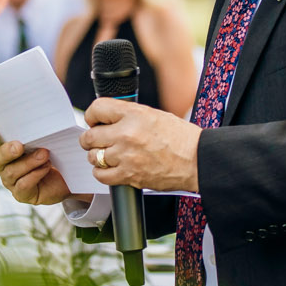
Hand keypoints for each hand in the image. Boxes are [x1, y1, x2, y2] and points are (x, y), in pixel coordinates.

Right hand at [0, 128, 74, 205]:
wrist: (64, 174)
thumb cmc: (50, 151)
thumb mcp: (42, 138)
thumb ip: (34, 131)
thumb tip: (35, 124)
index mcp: (2, 146)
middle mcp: (2, 164)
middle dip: (7, 151)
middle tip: (19, 146)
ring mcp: (10, 180)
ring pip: (11, 172)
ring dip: (29, 162)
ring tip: (44, 154)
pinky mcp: (21, 194)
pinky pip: (23, 185)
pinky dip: (35, 174)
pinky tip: (46, 167)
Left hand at [78, 101, 200, 193]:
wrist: (196, 160)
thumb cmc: (180, 138)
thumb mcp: (153, 115)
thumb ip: (128, 115)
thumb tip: (108, 119)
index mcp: (133, 114)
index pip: (96, 110)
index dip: (92, 116)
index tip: (94, 122)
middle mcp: (126, 134)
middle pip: (89, 136)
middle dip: (91, 139)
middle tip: (97, 141)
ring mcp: (126, 156)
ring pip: (93, 157)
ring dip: (97, 157)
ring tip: (108, 156)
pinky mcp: (128, 175)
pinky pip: (101, 175)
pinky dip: (102, 173)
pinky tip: (111, 169)